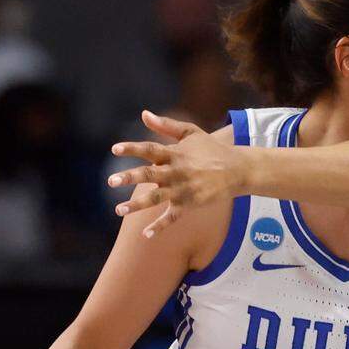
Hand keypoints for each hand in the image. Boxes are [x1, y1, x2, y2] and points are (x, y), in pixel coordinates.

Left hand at [108, 111, 242, 237]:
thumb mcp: (191, 132)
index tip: (115, 149)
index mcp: (175, 153)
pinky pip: (172, 217)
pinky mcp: (189, 204)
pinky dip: (159, 226)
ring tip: (119, 210)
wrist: (237, 170)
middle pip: (150, 174)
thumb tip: (144, 114)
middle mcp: (176, 171)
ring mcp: (183, 189)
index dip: (132, 149)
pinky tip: (146, 235)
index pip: (150, 149)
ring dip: (137, 204)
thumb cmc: (212, 149)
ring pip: (156, 197)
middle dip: (130, 177)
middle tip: (111, 181)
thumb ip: (166, 125)